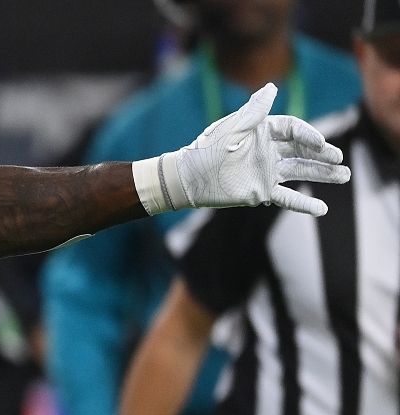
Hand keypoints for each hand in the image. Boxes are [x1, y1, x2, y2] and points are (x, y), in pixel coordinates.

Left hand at [136, 83, 350, 216]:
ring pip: (301, 172)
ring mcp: (266, 171)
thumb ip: (254, 111)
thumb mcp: (232, 128)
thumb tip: (271, 87)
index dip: (308, 135)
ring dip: (322, 175)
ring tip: (345, 176)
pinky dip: (304, 204)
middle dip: (323, 155)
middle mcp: (268, 150)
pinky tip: (322, 209)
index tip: (320, 143)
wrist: (188, 178)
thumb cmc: (207, 149)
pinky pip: (287, 198)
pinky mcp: (261, 191)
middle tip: (340, 160)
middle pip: (302, 151)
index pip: (293, 129)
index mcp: (262, 131)